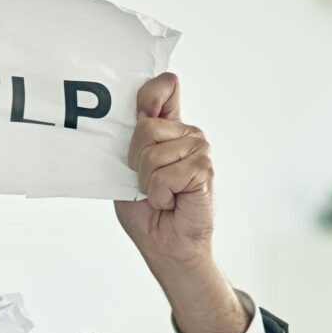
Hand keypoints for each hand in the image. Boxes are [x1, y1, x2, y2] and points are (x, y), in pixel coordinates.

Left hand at [115, 73, 249, 332]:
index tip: (143, 110)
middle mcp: (186, 133)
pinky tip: (171, 202)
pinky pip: (166, 175)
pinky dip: (160, 195)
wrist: (165, 245)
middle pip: (145, 128)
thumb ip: (131, 138)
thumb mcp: (127, 170)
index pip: (164, 87)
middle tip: (147, 184)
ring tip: (161, 195)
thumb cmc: (147, 211)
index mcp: (167, 129)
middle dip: (135, 162)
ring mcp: (199, 149)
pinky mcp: (204, 168)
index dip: (150, 95)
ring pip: (153, 154)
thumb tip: (135, 113)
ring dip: (148, 183)